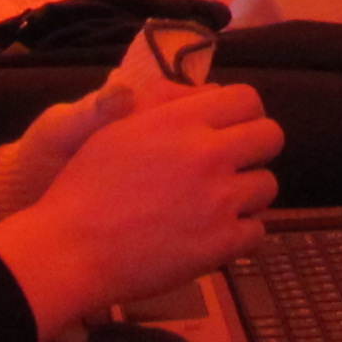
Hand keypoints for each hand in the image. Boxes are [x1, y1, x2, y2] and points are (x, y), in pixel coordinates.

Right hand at [0, 81, 284, 338]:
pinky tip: (211, 235)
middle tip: (230, 168)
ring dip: (246, 195)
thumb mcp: (118, 129)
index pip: (248, 99)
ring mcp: (219, 200)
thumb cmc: (86, 187)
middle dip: (254, 151)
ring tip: (214, 206)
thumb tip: (212, 92)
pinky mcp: (222, 243)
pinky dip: (239, 235)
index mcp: (181, 121)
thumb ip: (167, 105)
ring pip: (267, 186)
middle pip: (271, 137)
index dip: (243, 115)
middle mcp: (208, 154)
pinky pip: (257, 231)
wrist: (71, 249)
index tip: (230, 132)